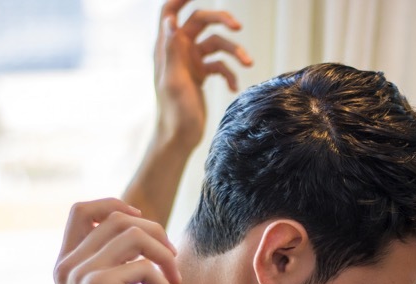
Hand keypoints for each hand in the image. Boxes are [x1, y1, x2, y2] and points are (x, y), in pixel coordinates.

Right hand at [53, 199, 179, 283]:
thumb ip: (113, 263)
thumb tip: (142, 230)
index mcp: (67, 263)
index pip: (81, 210)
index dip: (115, 205)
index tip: (144, 225)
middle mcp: (68, 265)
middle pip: (117, 218)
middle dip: (156, 233)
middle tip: (172, 261)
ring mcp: (81, 275)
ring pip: (134, 235)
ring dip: (165, 255)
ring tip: (174, 280)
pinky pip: (145, 267)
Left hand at [153, 0, 253, 151]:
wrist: (179, 138)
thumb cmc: (174, 113)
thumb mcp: (174, 80)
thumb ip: (172, 50)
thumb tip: (171, 20)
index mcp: (167, 48)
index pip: (170, 11)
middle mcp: (179, 51)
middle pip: (200, 22)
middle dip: (220, 21)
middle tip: (238, 26)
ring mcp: (191, 62)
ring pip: (217, 44)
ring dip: (234, 51)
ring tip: (248, 63)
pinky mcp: (201, 75)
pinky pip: (221, 65)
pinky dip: (230, 74)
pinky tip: (234, 88)